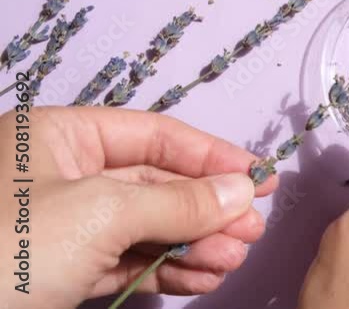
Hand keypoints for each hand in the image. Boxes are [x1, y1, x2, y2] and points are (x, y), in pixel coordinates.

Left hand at [0, 106, 276, 308]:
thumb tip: (242, 189)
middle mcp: (60, 176)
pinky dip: (166, 268)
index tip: (260, 176)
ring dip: (194, 243)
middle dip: (207, 209)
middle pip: (155, 183)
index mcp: (57, 137)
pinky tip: (201, 277)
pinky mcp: (58, 273)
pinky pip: (126, 260)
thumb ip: (179, 200)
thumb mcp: (102, 213)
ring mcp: (59, 227)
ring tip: (232, 260)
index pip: (153, 135)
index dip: (211, 155)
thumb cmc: (7, 252)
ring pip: (145, 226)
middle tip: (251, 231)